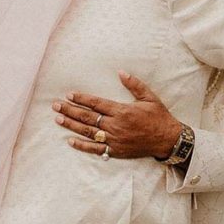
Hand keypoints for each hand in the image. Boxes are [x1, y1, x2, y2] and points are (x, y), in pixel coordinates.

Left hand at [53, 71, 182, 159]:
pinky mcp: (115, 150)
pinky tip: (70, 141)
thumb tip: (121, 72)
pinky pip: (95, 148)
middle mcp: (115, 125)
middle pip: (87, 117)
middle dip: (70, 110)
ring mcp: (114, 139)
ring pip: (88, 132)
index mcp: (122, 111)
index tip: (70, 95)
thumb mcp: (150, 98)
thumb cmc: (159, 117)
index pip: (96, 103)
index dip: (82, 99)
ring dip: (71, 125)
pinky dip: (82, 145)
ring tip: (58, 119)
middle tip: (56, 105)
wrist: (167, 139)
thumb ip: (134, 85)